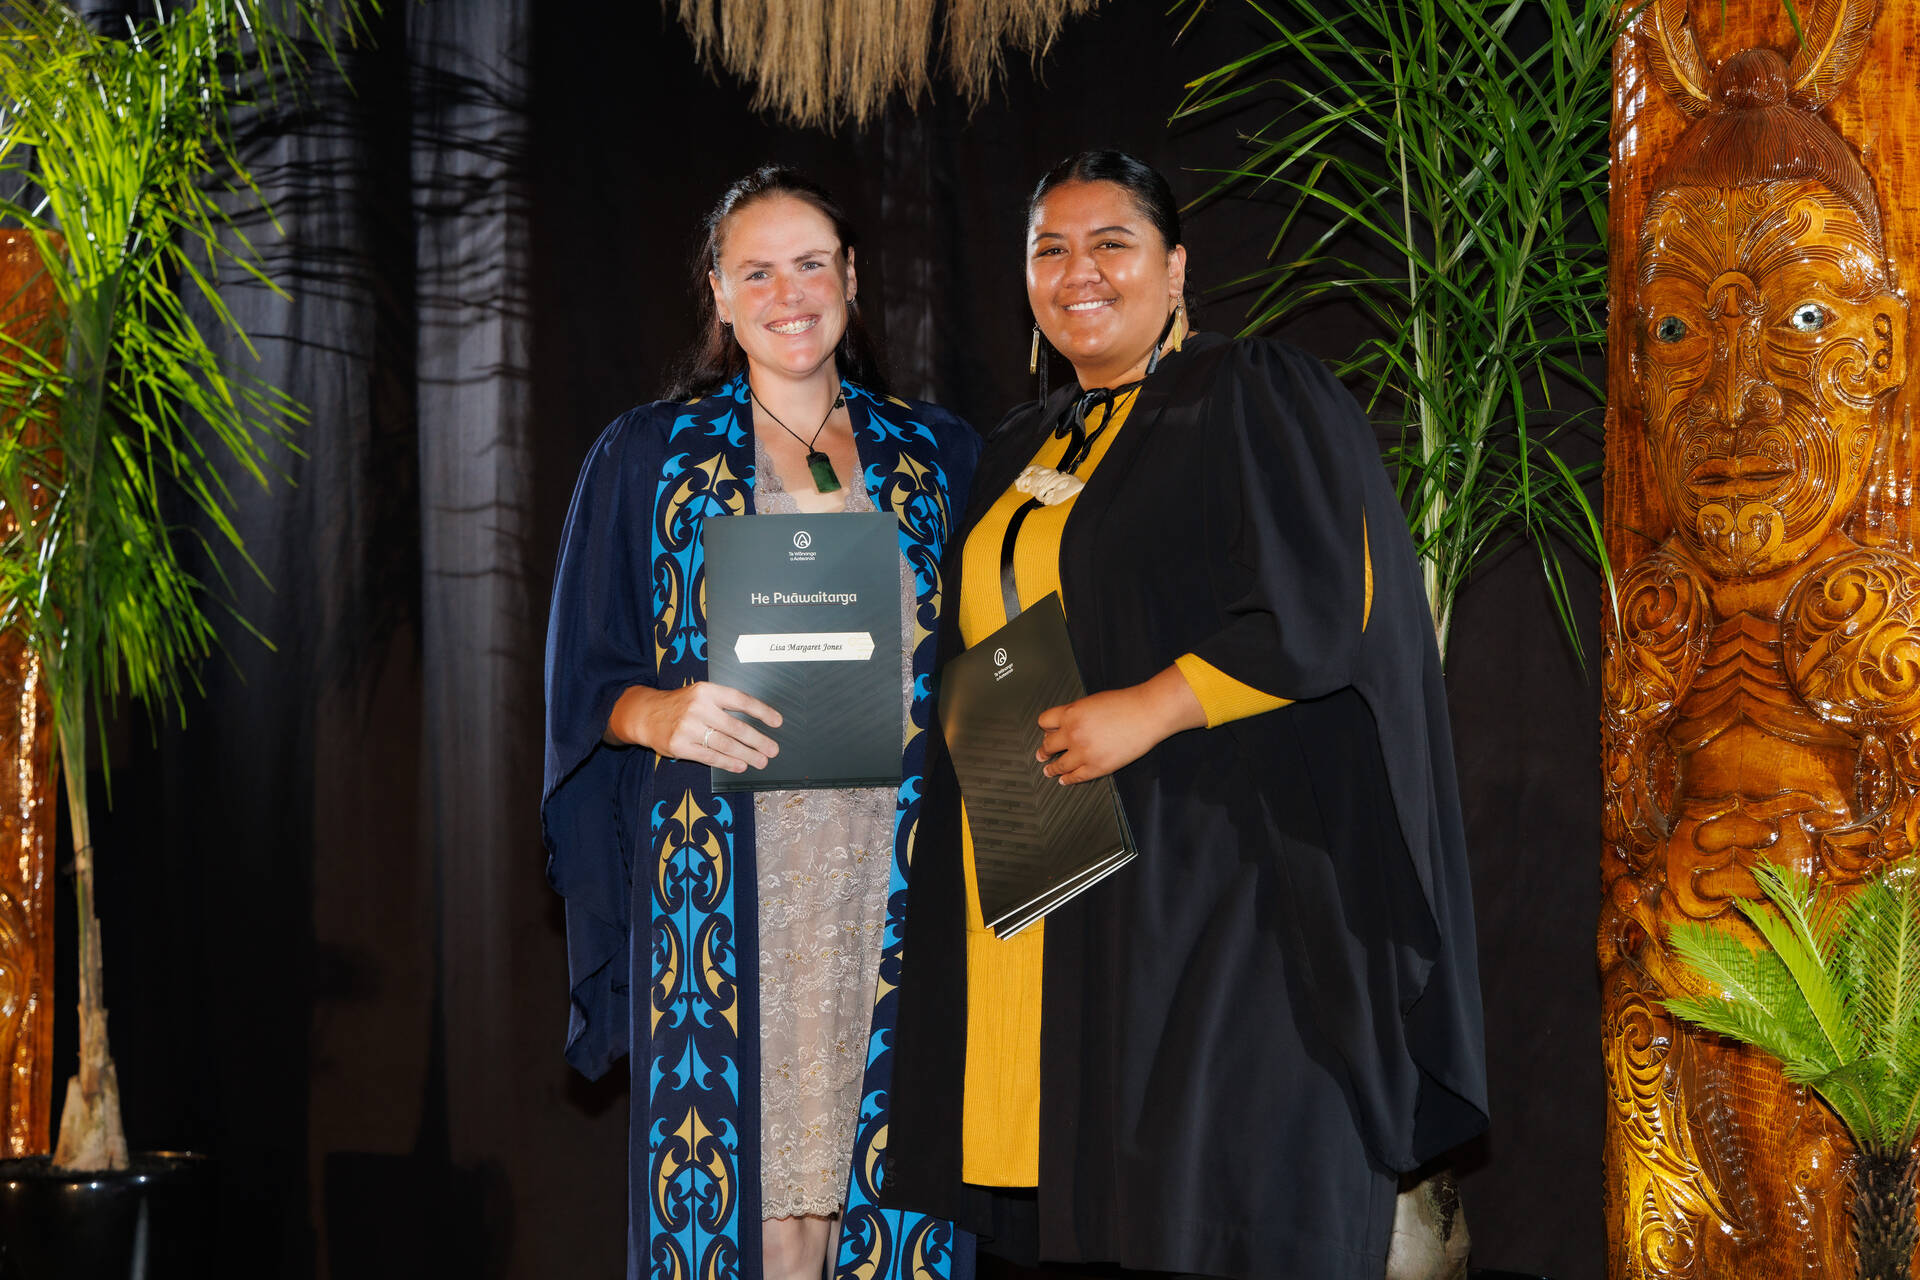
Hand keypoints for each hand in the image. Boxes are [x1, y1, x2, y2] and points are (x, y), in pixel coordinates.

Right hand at [607, 682, 781, 773]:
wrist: (645, 714)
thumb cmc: (680, 706)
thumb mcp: (700, 695)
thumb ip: (722, 705)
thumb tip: (754, 724)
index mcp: (707, 691)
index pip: (740, 700)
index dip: (761, 711)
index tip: (777, 721)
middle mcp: (699, 707)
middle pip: (736, 727)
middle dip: (758, 741)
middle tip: (772, 750)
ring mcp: (689, 727)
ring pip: (726, 744)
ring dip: (747, 755)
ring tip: (760, 761)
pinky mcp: (681, 746)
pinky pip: (710, 757)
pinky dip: (728, 763)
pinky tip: (740, 766)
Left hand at [1036, 666, 1205, 784]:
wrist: (1147, 713)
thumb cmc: (1126, 704)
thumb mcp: (1092, 702)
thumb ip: (1076, 713)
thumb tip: (1066, 725)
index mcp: (1071, 713)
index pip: (1044, 722)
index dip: (1045, 729)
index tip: (1045, 733)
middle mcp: (1073, 732)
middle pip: (1048, 745)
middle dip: (1045, 750)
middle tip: (1042, 754)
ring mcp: (1084, 752)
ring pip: (1059, 764)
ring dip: (1051, 768)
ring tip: (1048, 770)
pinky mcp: (1097, 767)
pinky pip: (1075, 776)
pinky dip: (1067, 779)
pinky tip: (1064, 779)